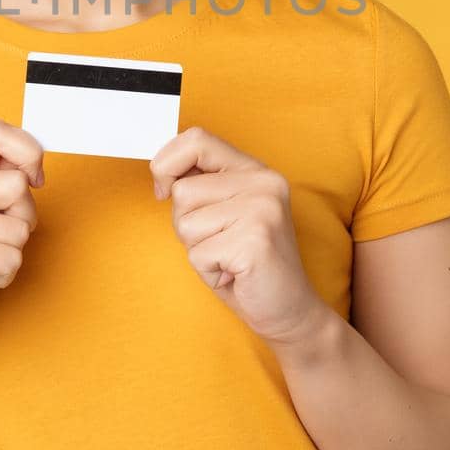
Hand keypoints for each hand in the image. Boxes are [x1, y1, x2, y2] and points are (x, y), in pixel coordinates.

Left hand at [150, 126, 327, 347]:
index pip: (196, 138)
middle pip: (182, 190)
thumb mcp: (223, 212)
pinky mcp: (254, 241)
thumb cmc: (246, 263)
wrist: (289, 310)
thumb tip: (160, 171)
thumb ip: (201, 185)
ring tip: (228, 257)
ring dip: (198, 249)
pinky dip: (208, 271)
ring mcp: (262, 209)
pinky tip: (234, 273)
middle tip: (219, 242)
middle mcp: (263, 182)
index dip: (167, 163)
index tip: (165, 191)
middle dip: (186, 224)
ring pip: (185, 223)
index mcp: (254, 170)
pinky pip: (197, 254)